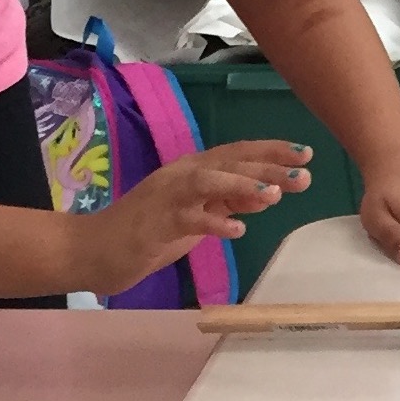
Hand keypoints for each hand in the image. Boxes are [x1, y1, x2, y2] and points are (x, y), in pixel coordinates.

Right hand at [72, 140, 311, 293]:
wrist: (93, 249)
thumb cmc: (149, 232)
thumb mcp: (198, 215)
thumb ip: (229, 202)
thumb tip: (268, 193)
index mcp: (193, 170)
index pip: (237, 153)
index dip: (271, 151)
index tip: (306, 153)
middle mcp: (182, 175)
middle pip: (230, 164)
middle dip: (268, 167)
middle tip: (303, 174)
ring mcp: (167, 197)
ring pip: (209, 182)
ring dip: (241, 186)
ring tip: (273, 194)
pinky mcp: (155, 223)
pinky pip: (188, 219)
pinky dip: (213, 222)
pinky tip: (237, 229)